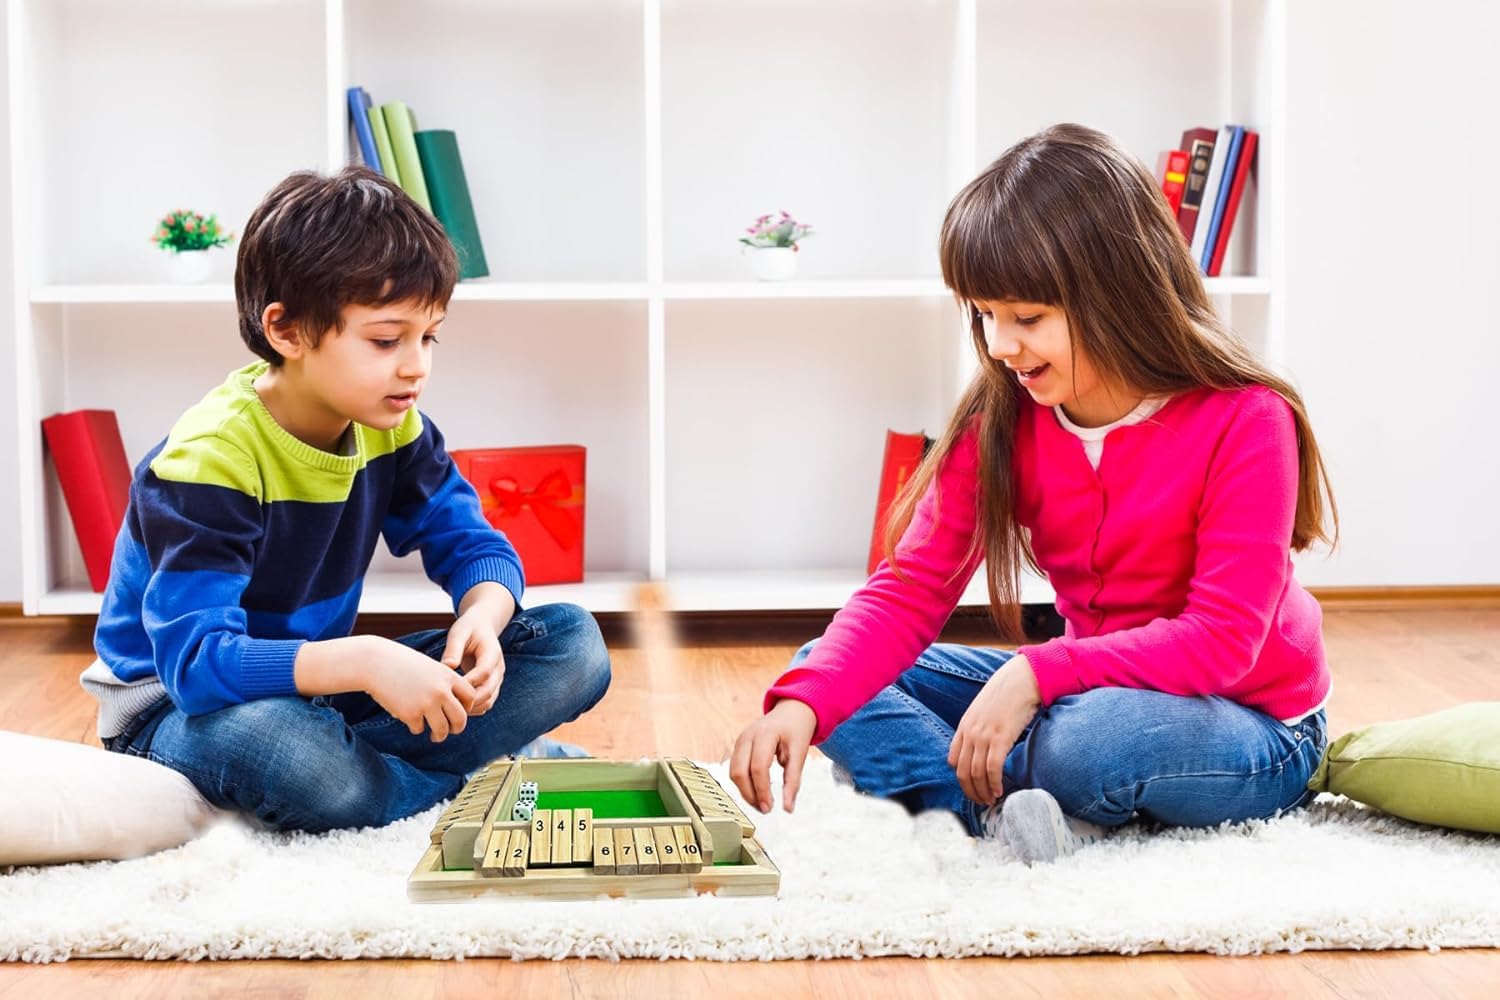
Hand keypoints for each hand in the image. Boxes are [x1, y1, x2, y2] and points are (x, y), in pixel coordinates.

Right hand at [363, 636, 478, 741]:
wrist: (375, 663)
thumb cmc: (401, 663)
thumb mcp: (429, 667)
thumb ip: (443, 683)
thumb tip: (453, 706)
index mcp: (448, 676)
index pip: (470, 697)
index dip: (467, 707)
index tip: (460, 711)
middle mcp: (441, 691)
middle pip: (460, 718)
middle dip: (457, 728)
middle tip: (452, 731)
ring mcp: (426, 703)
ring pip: (442, 730)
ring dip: (439, 735)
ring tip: (435, 735)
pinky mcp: (410, 714)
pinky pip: (419, 729)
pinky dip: (415, 727)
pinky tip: (409, 719)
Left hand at [441, 607, 504, 715]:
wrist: (482, 626)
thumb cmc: (469, 628)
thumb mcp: (459, 632)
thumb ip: (454, 649)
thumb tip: (448, 666)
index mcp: (492, 654)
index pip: (484, 672)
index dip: (468, 683)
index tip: (449, 689)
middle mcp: (499, 669)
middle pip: (489, 691)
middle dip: (469, 701)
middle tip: (448, 705)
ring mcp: (497, 679)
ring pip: (489, 701)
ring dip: (472, 708)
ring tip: (451, 709)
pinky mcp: (492, 685)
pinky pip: (486, 702)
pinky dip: (474, 708)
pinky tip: (456, 707)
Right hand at [729, 699, 817, 813]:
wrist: (791, 710)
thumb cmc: (796, 729)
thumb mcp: (800, 753)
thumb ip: (793, 781)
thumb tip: (788, 808)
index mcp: (765, 733)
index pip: (758, 767)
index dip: (762, 790)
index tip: (771, 807)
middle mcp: (747, 735)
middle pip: (739, 771)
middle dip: (750, 794)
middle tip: (765, 809)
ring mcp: (740, 740)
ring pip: (733, 772)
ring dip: (745, 791)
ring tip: (762, 802)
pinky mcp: (738, 746)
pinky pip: (735, 768)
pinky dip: (744, 783)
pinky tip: (757, 791)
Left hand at [947, 654, 1041, 806]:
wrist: (1021, 679)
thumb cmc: (1007, 695)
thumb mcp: (984, 711)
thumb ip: (978, 728)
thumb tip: (983, 747)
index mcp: (964, 726)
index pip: (953, 760)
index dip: (961, 779)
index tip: (972, 788)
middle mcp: (970, 732)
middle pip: (962, 771)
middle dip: (970, 791)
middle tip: (981, 802)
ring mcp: (983, 735)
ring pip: (976, 773)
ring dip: (983, 791)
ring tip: (991, 800)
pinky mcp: (1000, 738)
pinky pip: (993, 768)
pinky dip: (994, 783)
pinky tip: (999, 791)